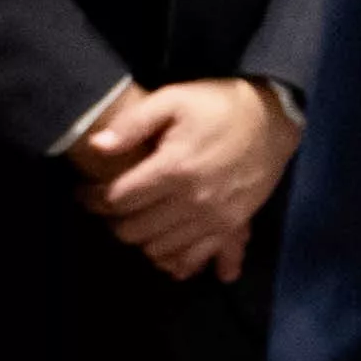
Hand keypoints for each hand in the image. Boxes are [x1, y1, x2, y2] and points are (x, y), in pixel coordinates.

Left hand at [72, 78, 295, 282]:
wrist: (275, 117)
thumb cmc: (220, 105)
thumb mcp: (175, 98)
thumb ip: (134, 123)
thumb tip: (97, 147)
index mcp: (174, 168)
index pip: (118, 200)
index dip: (93, 199)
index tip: (85, 192)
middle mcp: (193, 200)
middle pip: (135, 230)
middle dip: (114, 221)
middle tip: (111, 207)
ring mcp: (215, 217)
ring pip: (160, 249)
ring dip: (142, 239)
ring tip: (138, 221)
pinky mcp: (233, 224)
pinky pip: (198, 257)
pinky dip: (178, 261)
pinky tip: (168, 255)